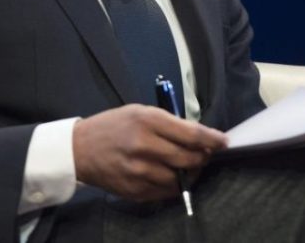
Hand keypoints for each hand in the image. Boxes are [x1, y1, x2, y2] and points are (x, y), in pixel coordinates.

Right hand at [73, 104, 227, 201]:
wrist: (79, 149)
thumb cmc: (113, 126)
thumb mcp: (140, 112)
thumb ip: (169, 123)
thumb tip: (199, 136)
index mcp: (148, 121)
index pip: (192, 134)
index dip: (213, 139)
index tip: (224, 142)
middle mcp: (145, 146)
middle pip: (190, 159)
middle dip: (203, 157)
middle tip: (204, 154)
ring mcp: (140, 172)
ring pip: (180, 179)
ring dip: (190, 173)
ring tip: (187, 166)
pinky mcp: (135, 190)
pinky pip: (166, 192)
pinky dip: (174, 185)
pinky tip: (170, 176)